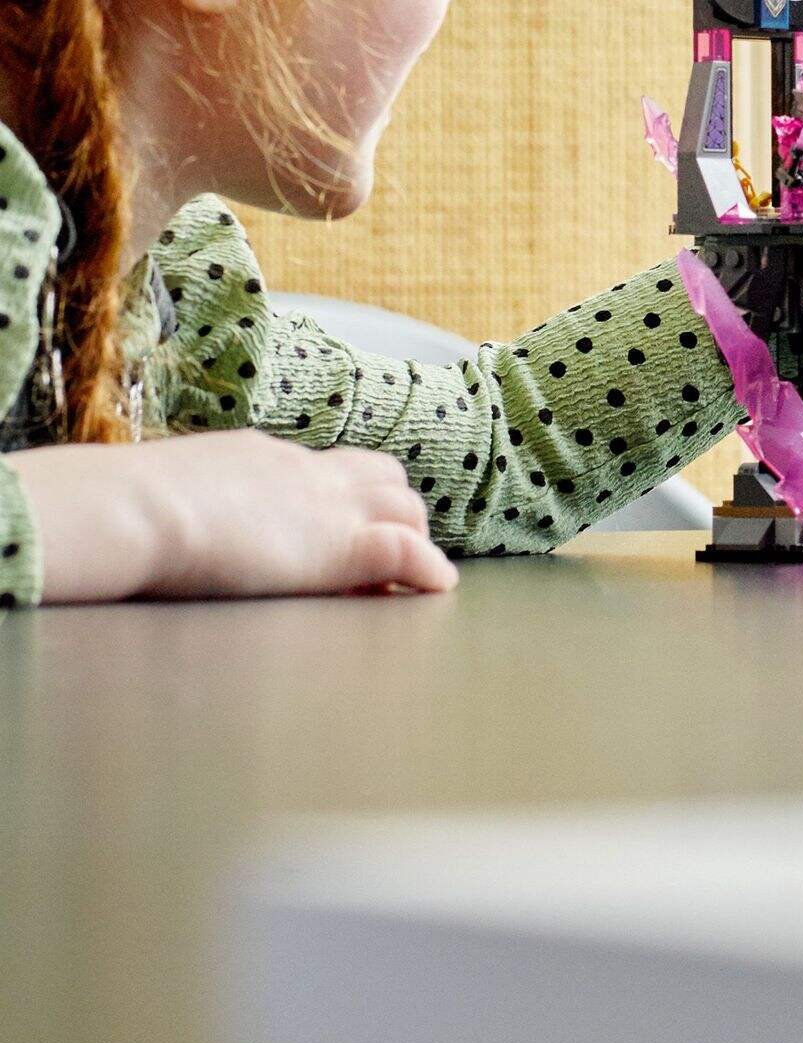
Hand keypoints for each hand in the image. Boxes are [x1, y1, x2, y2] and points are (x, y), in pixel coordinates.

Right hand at [13, 432, 456, 604]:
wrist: (136, 509)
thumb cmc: (124, 507)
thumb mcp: (158, 490)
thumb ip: (177, 499)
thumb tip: (146, 513)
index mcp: (258, 456)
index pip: (320, 467)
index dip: (339, 497)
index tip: (334, 526)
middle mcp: (305, 471)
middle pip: (377, 476)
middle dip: (390, 509)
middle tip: (386, 550)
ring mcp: (330, 506)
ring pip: (404, 507)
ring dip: (411, 537)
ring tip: (411, 573)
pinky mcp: (342, 547)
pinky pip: (407, 551)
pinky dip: (429, 567)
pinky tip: (438, 586)